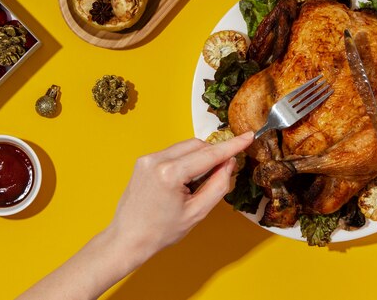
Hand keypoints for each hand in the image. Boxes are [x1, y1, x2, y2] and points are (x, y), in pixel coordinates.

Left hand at [107, 131, 254, 259]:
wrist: (128, 238)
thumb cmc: (160, 231)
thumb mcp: (197, 212)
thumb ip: (218, 185)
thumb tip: (229, 163)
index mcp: (170, 173)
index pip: (209, 154)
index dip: (232, 145)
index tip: (248, 136)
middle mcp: (156, 160)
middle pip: (197, 146)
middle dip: (213, 155)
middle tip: (221, 174)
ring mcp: (147, 158)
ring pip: (185, 147)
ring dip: (198, 158)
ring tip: (196, 185)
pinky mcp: (143, 161)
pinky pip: (172, 153)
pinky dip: (184, 161)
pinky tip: (183, 181)